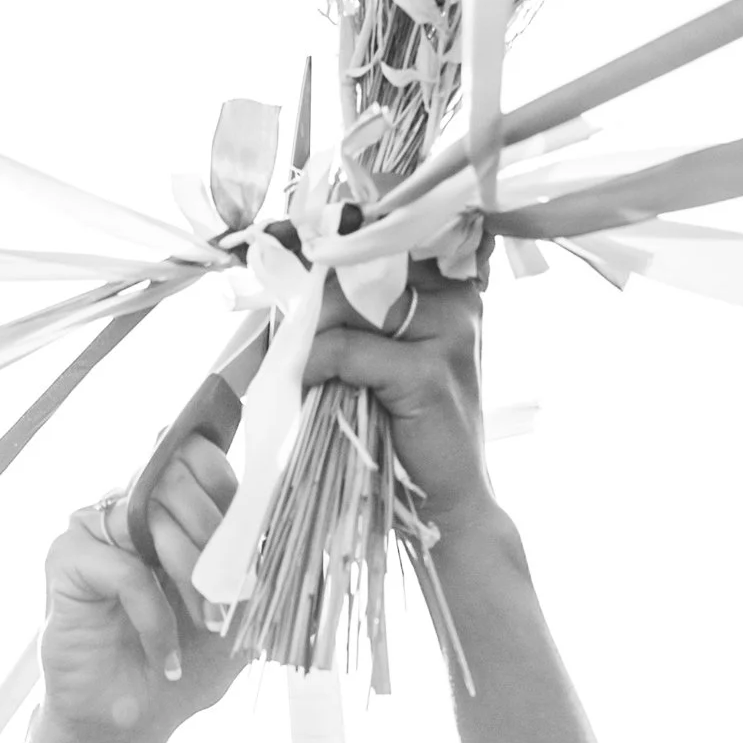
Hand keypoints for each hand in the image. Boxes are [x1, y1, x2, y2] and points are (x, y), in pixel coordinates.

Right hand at [38, 432, 243, 742]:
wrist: (130, 722)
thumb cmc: (185, 662)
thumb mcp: (240, 611)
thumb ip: (255, 561)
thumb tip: (280, 515)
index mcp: (171, 508)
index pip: (198, 455)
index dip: (228, 486)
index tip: (248, 541)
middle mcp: (131, 507)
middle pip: (178, 477)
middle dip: (218, 540)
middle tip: (230, 597)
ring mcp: (96, 528)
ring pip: (154, 516)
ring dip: (193, 575)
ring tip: (207, 626)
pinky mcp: (68, 558)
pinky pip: (125, 569)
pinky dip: (155, 615)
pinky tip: (164, 655)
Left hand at [301, 261, 497, 548]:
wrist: (449, 501)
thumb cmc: (412, 430)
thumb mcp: (390, 361)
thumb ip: (363, 319)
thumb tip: (295, 284)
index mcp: (452, 288)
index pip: (386, 241)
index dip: (336, 245)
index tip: (290, 244)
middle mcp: (457, 299)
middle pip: (362, 267)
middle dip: (314, 296)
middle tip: (286, 325)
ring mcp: (448, 332)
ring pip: (349, 305)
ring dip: (311, 335)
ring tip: (298, 363)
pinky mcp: (427, 372)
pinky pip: (347, 350)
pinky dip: (316, 365)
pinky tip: (306, 383)